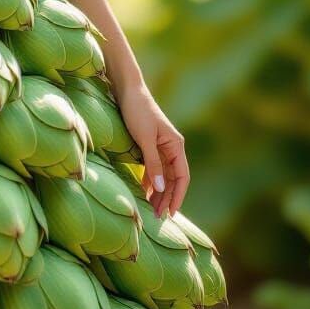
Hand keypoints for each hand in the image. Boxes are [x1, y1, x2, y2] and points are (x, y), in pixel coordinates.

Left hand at [116, 83, 188, 219]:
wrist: (127, 91)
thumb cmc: (137, 112)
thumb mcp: (144, 140)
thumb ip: (153, 164)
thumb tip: (162, 188)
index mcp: (176, 145)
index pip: (182, 176)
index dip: (178, 196)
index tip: (171, 213)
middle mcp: (172, 148)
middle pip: (173, 179)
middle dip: (167, 198)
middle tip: (158, 217)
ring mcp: (161, 147)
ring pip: (164, 175)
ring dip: (159, 192)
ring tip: (152, 209)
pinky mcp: (149, 145)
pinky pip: (154, 168)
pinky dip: (150, 181)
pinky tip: (144, 192)